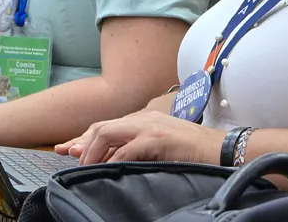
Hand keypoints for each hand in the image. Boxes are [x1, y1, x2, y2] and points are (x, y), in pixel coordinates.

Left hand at [55, 110, 222, 165]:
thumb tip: (112, 162)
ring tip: (84, 165)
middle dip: (82, 141)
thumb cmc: (193, 152)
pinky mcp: (157, 139)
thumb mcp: (160, 147)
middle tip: (67, 155)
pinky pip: (127, 149)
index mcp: (143, 119)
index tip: (69, 148)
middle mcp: (143, 118)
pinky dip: (112, 159)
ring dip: (92, 150)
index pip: (107, 126)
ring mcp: (150, 127)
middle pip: (102, 126)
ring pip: (108, 133)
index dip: (86, 137)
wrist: (220, 149)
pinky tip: (105, 168)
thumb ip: (137, 149)